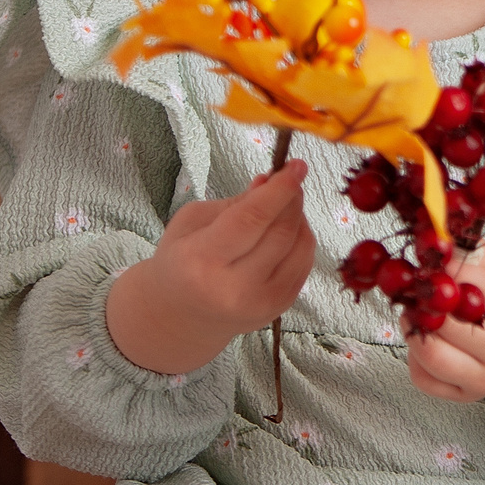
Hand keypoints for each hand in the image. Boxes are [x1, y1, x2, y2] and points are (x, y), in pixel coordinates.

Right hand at [106, 161, 313, 374]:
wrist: (180, 318)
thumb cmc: (181, 262)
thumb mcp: (192, 223)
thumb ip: (234, 203)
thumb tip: (271, 182)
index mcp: (201, 260)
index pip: (251, 219)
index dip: (279, 189)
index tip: (297, 166)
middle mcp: (233, 288)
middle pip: (281, 232)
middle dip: (291, 198)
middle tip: (291, 178)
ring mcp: (260, 303)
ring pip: (300, 247)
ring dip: (298, 218)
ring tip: (283, 206)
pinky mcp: (279, 309)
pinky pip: (305, 263)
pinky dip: (301, 240)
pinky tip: (285, 231)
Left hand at [406, 244, 484, 407]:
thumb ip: (484, 256)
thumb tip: (444, 253)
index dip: (454, 275)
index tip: (436, 263)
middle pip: (453, 327)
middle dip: (427, 301)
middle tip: (417, 285)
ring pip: (434, 357)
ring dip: (414, 328)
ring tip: (415, 309)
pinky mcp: (467, 394)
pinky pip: (424, 378)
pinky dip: (414, 355)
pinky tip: (425, 335)